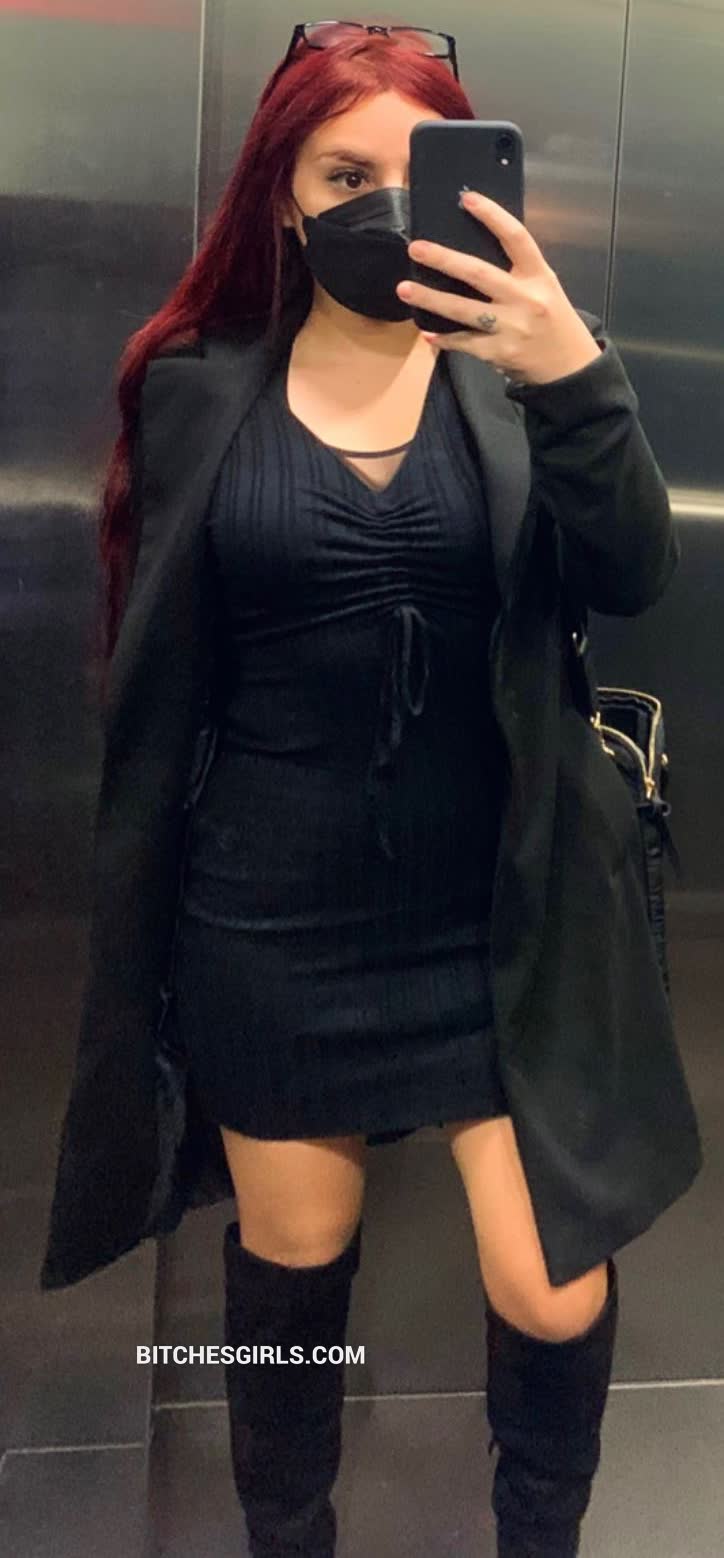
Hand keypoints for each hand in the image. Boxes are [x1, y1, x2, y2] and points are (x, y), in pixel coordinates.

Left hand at [396, 190, 600, 385]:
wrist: (569, 367)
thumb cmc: (552, 320)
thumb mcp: (544, 287)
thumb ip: (516, 270)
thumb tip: (472, 251)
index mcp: (538, 275)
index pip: (516, 237)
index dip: (492, 216)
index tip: (466, 199)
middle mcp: (525, 298)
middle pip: (478, 273)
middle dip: (444, 259)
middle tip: (416, 248)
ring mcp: (511, 327)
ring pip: (463, 310)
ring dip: (430, 298)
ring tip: (404, 288)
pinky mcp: (499, 352)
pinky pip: (464, 343)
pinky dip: (444, 339)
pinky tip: (427, 333)